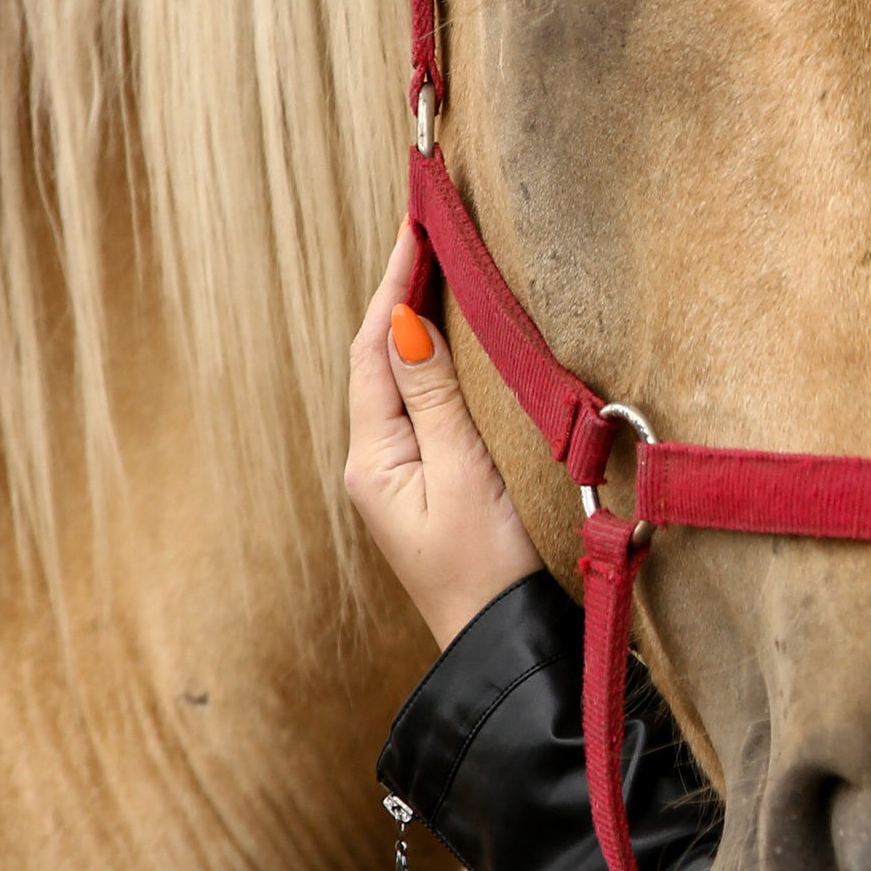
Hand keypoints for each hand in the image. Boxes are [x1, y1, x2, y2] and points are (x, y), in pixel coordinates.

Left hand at [345, 220, 542, 650]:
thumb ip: (434, 397)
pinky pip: (418, 402)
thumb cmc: (486, 569)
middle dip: (399, 291)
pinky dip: (430, 358)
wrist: (499, 643)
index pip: (375, 348)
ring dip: (413, 320)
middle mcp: (374, 461)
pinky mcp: (426, 484)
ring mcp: (397, 474)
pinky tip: (448, 337)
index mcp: (371, 457)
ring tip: (433, 264)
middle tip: (424, 229)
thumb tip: (406, 323)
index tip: (415, 227)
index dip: (393, 284)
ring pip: (397, 377)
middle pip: (378, 357)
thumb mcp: (462, 474)